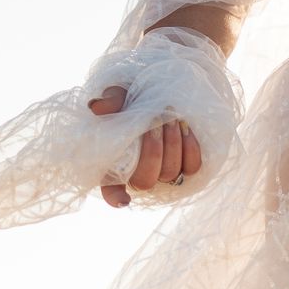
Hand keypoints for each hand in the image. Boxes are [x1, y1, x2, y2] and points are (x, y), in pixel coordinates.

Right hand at [86, 85, 200, 207]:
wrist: (161, 88)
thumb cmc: (134, 97)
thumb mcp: (120, 94)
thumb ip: (110, 101)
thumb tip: (97, 108)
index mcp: (114, 162)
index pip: (110, 188)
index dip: (115, 196)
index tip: (123, 200)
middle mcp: (138, 173)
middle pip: (144, 181)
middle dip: (152, 151)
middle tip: (154, 121)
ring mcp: (163, 171)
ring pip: (169, 173)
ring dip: (171, 144)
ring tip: (169, 118)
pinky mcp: (186, 165)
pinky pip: (191, 167)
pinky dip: (189, 147)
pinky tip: (184, 126)